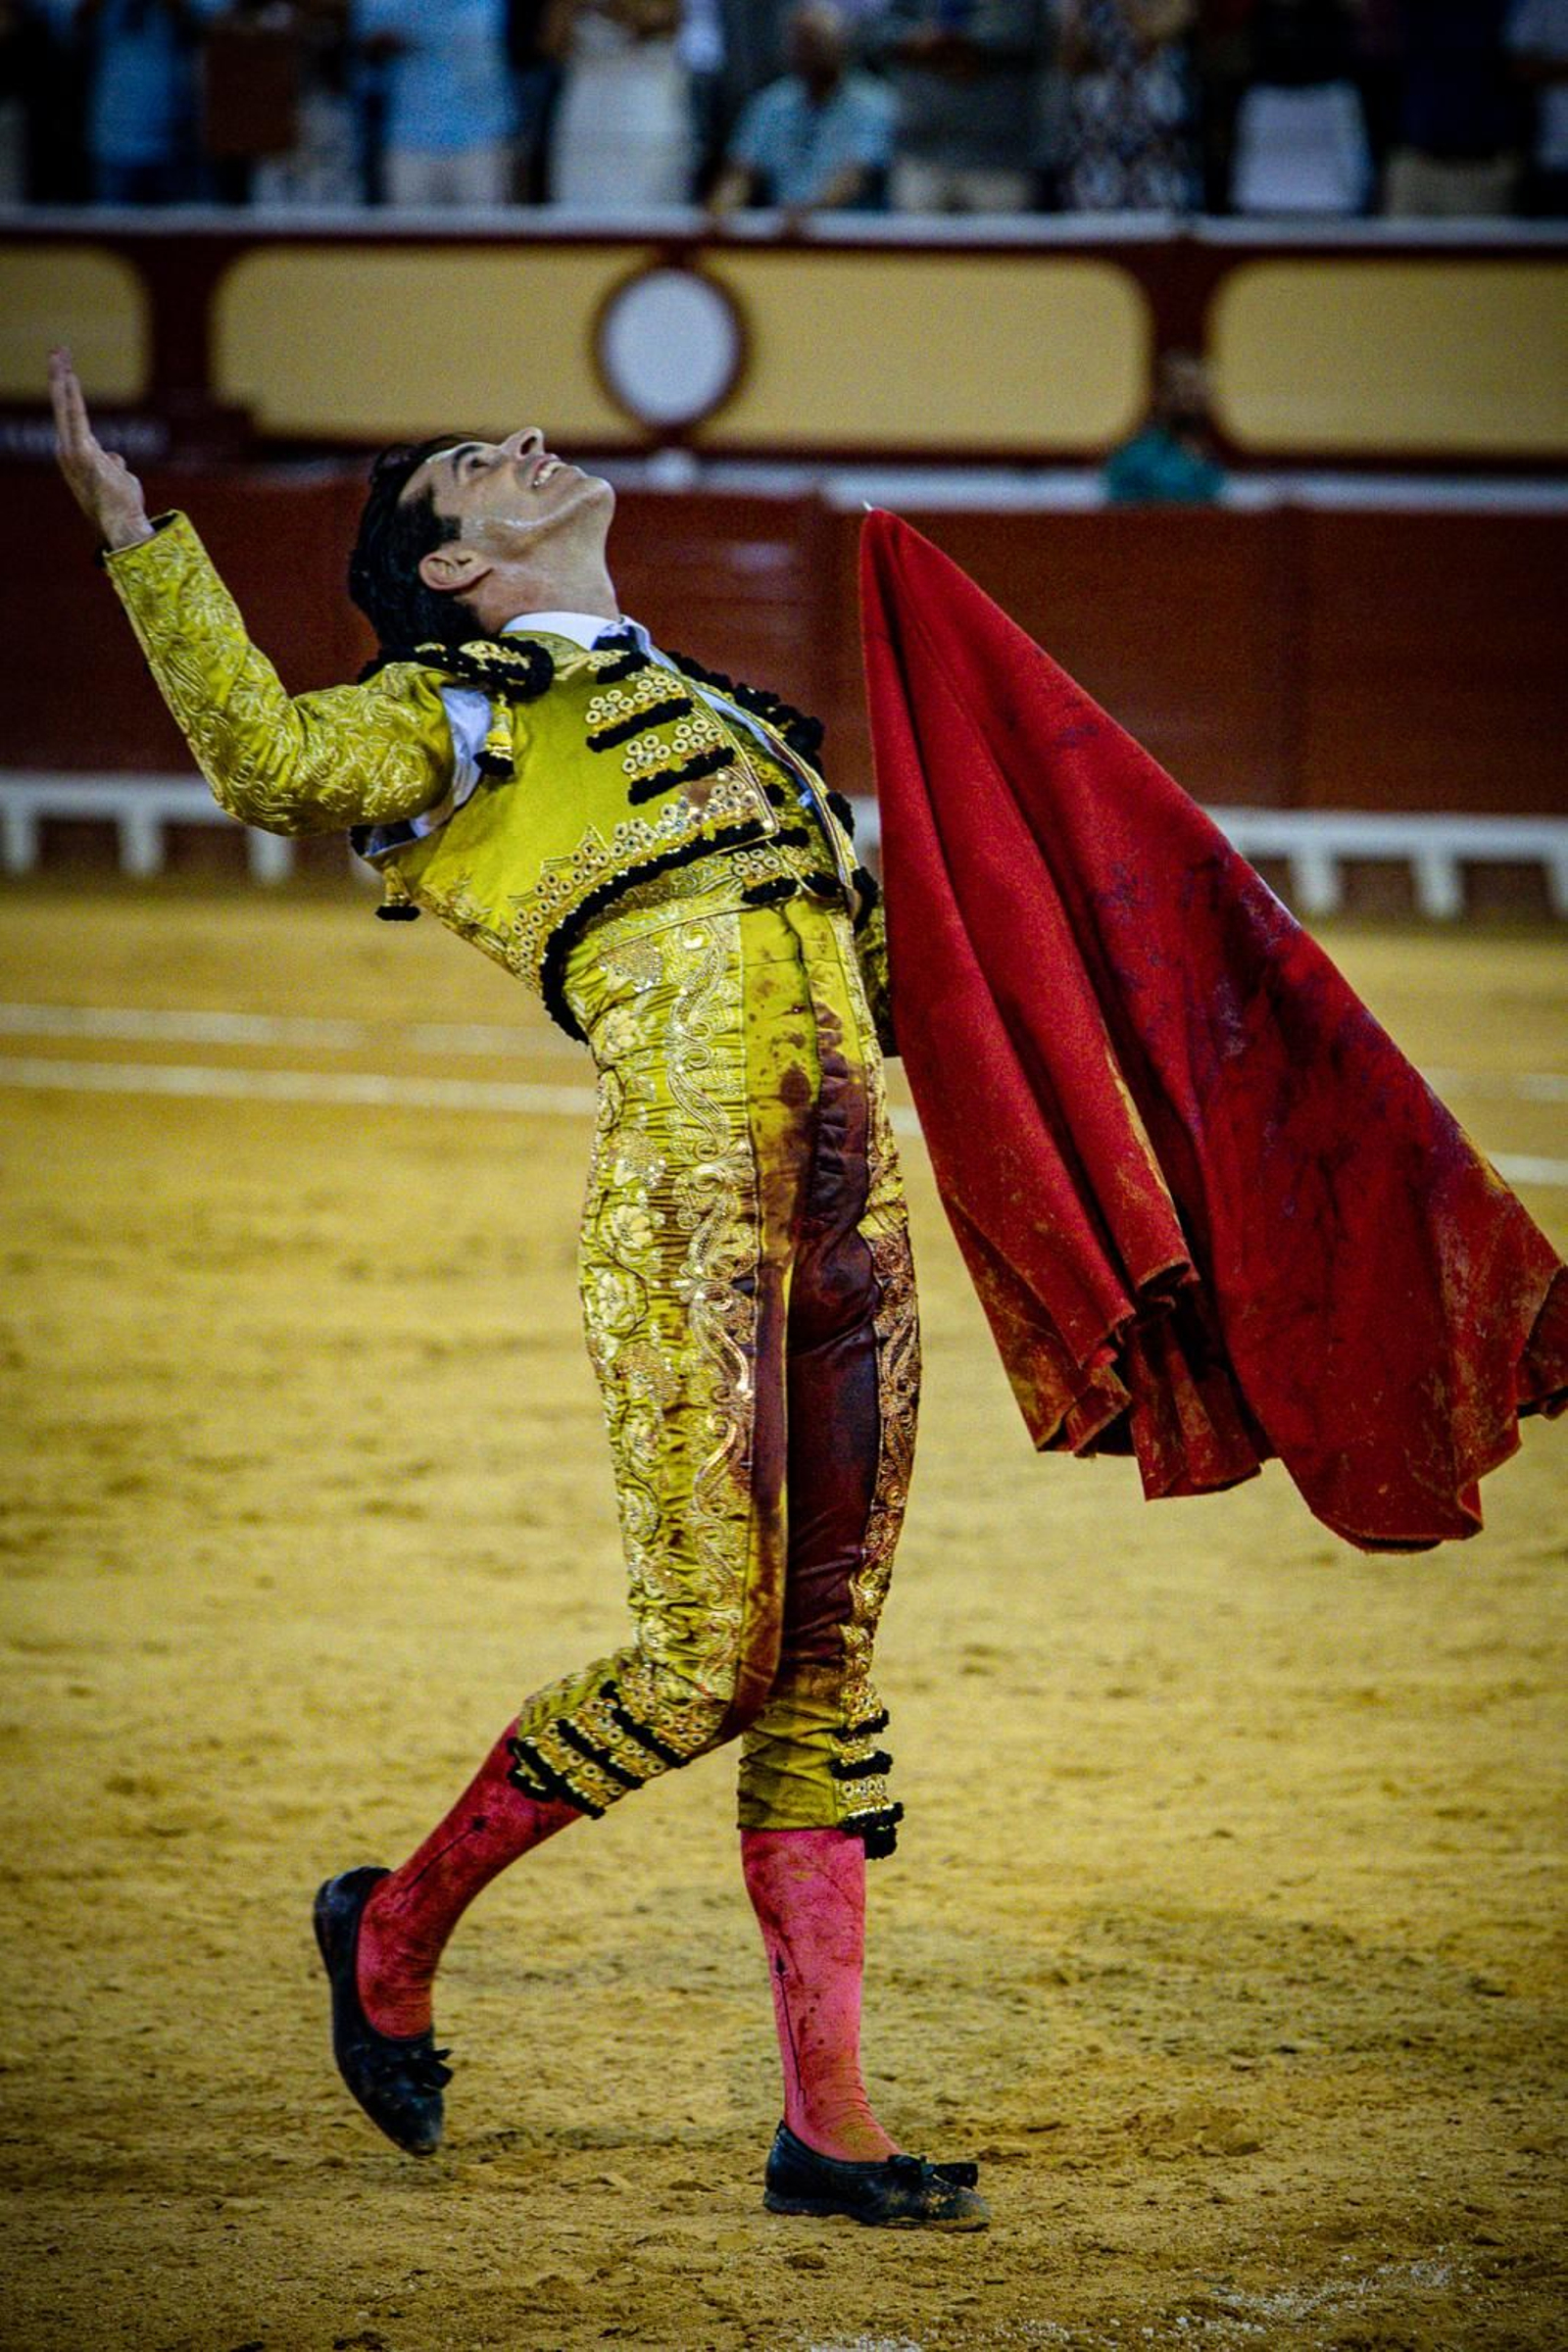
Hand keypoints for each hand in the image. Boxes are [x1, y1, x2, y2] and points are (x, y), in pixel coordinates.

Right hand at [50, 348, 153, 551]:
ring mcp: (72, 451)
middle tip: (57, 349)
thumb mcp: (116, 476)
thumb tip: (116, 457)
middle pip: (62, 405)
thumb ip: (111, 461)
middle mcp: (67, 450)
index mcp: (75, 453)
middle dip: (58, 376)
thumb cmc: (121, 504)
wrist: (122, 526)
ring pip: (67, 407)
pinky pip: (77, 417)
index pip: (69, 416)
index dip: (66, 391)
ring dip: (62, 378)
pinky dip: (71, 396)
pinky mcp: (82, 453)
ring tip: (60, 354)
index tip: (65, 367)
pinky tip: (70, 376)